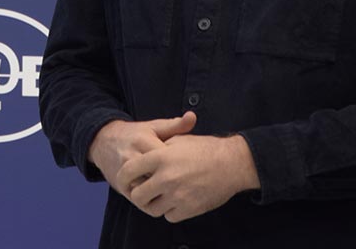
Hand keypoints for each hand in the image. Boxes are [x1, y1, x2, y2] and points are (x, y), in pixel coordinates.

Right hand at [88, 112, 196, 193]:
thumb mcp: (153, 127)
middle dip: (172, 180)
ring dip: (162, 191)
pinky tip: (163, 197)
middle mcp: (132, 156)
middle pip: (158, 175)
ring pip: (149, 189)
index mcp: (143, 140)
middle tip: (186, 183)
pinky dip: (152, 199)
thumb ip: (175, 125)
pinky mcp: (121, 185)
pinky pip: (140, 198)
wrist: (103, 141)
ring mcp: (124, 172)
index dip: (181, 164)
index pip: (167, 157)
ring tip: (175, 191)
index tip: (190, 166)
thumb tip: (192, 117)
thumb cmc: (134, 134)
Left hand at [116, 133, 259, 222]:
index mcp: (160, 157)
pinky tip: (175, 200)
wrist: (232, 164)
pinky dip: (170, 211)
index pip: (128, 171)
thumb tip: (141, 158)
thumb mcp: (178, 140)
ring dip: (153, 204)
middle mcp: (166, 177)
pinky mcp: (189, 208)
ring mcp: (177, 195)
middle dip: (137, 194)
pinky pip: (169, 216)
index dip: (123, 177)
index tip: (125, 180)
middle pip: (137, 195)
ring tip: (160, 196)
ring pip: (152, 209)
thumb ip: (157, 149)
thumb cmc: (205, 149)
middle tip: (142, 191)